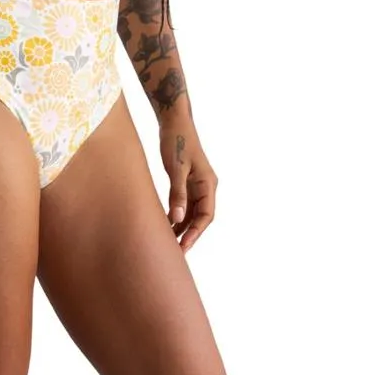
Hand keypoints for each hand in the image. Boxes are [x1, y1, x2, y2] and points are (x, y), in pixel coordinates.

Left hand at [160, 123, 217, 251]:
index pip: (206, 216)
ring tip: (168, 244)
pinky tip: (165, 226)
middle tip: (176, 253)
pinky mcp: (186, 182)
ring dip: (182, 228)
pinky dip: (177, 216)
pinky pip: (184, 204)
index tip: (184, 248)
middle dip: (189, 235)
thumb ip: (177, 194)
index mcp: (208, 184)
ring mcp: (197, 185)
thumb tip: (178, 219)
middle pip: (200, 218)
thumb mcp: (176, 169)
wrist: (174, 121)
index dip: (196, 234)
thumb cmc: (176, 141)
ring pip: (192, 213)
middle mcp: (206, 187)